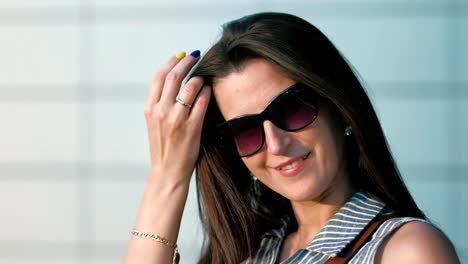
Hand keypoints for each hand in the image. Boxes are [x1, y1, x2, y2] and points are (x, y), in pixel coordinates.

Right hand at [144, 51, 210, 184]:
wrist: (167, 173)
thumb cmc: (163, 148)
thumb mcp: (154, 124)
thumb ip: (160, 104)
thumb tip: (173, 83)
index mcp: (150, 109)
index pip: (159, 77)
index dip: (171, 62)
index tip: (180, 55)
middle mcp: (161, 111)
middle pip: (174, 76)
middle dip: (186, 62)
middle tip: (196, 56)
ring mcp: (177, 119)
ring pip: (190, 86)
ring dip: (199, 77)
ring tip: (204, 76)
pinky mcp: (192, 127)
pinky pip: (202, 102)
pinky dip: (207, 92)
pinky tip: (210, 90)